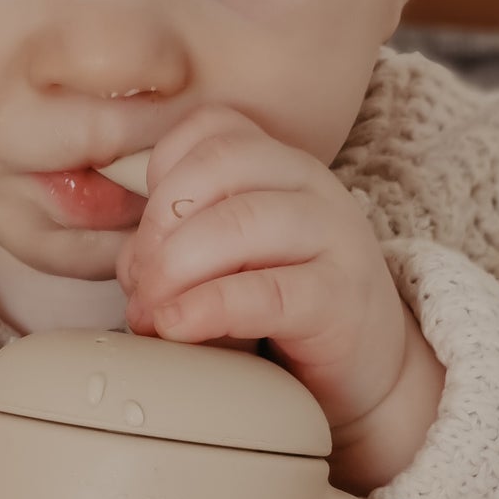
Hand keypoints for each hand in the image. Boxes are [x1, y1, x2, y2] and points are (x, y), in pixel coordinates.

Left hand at [116, 105, 408, 438]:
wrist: (366, 370)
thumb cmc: (283, 312)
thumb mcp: (226, 262)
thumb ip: (177, 246)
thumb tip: (131, 266)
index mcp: (279, 164)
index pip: (210, 127)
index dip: (160, 177)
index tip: (144, 238)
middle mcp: (311, 186)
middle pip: (218, 165)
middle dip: (159, 225)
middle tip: (141, 285)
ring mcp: (334, 237)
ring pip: (240, 222)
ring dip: (176, 269)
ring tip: (154, 315)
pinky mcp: (341, 298)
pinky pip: (267, 290)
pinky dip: (209, 307)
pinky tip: (179, 326)